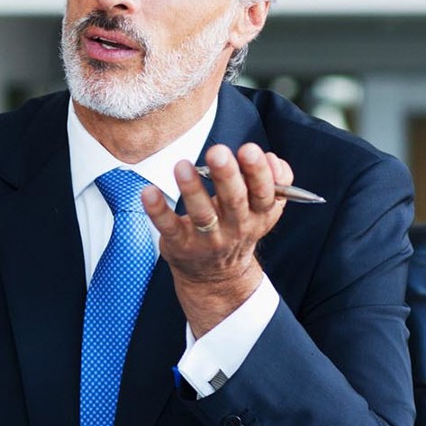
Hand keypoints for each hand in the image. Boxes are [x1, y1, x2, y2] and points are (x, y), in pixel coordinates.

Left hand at [141, 143, 290, 336]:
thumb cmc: (239, 228)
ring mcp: (207, 238)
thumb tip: (272, 159)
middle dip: (227, 175)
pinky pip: (169, 226)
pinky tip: (149, 192)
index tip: (251, 149)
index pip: (264, 194)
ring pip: (202, 214)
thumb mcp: (264, 209)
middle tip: (218, 152)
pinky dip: (158, 209)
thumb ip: (276, 182)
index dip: (259, 173)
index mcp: (258, 215)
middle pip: (234, 201)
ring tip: (182, 166)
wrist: (218, 276)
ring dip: (192, 189)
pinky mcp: (181, 244)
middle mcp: (235, 228)